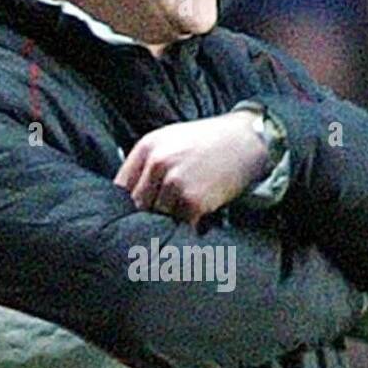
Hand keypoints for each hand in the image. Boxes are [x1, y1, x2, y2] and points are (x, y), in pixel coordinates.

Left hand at [113, 110, 269, 224]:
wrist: (247, 140)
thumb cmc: (208, 141)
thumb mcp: (170, 141)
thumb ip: (147, 164)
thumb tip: (129, 195)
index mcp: (146, 148)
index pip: (120, 186)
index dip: (123, 204)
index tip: (127, 215)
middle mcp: (157, 164)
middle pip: (137, 204)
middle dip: (146, 215)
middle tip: (155, 222)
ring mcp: (174, 182)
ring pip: (158, 216)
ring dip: (168, 222)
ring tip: (180, 219)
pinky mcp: (193, 200)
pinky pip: (181, 224)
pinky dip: (188, 227)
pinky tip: (196, 220)